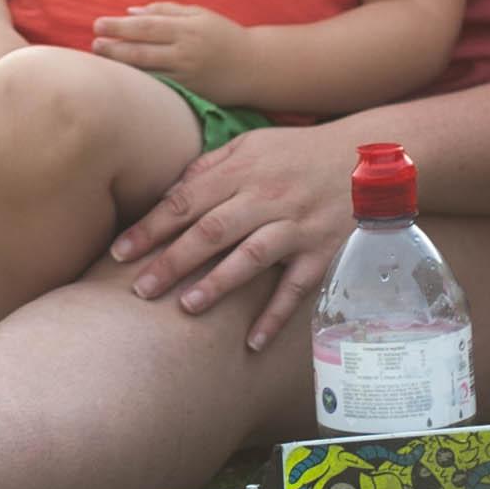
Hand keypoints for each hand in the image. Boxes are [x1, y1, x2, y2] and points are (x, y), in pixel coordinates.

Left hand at [89, 2, 246, 94]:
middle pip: (141, 51)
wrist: (255, 67)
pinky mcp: (190, 94)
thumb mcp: (199, 15)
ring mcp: (187, 76)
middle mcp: (186, 53)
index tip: (98, 24)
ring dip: (120, 66)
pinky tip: (122, 78)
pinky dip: (138, 83)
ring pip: (146, 73)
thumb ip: (165, 10)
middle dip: (113, 48)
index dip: (119, 26)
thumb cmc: (223, 35)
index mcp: (188, 29)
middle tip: (93, 43)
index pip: (146, 27)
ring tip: (100, 58)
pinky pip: (159, 88)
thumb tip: (131, 12)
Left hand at [113, 122, 356, 350]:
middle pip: (211, 231)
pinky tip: (251, 343)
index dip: (150, 228)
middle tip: (139, 290)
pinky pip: (296, 287)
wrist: (370, 158)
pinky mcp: (323, 251)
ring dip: (218, 284)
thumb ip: (209, 167)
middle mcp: (267, 197)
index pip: (186, 201)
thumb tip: (167, 193)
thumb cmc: (299, 153)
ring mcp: (297, 226)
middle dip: (171, 261)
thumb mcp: (252, 145)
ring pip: (251, 257)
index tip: (119, 252)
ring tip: (186, 308)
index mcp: (242, 170)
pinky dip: (275, 316)